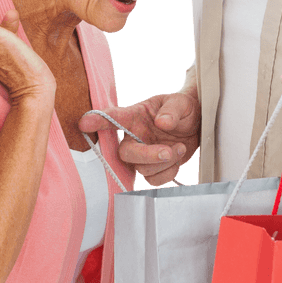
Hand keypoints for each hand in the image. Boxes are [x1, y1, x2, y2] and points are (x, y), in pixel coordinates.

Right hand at [78, 90, 200, 184]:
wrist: (197, 125)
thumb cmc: (183, 108)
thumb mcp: (181, 102)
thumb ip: (172, 110)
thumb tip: (163, 123)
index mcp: (136, 115)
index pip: (114, 117)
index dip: (98, 120)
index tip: (84, 123)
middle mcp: (134, 136)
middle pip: (125, 153)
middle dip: (147, 155)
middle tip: (168, 151)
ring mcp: (141, 153)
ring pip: (141, 169)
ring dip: (164, 163)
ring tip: (180, 147)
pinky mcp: (151, 168)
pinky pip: (153, 179)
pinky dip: (168, 173)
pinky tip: (177, 159)